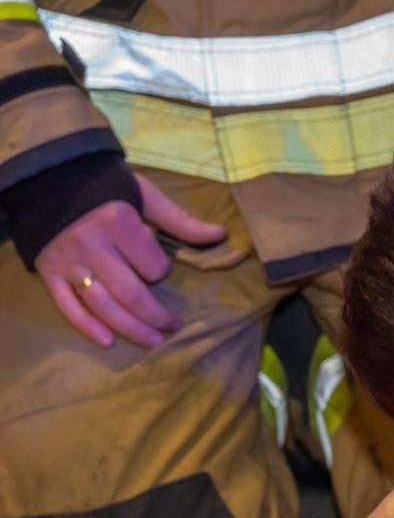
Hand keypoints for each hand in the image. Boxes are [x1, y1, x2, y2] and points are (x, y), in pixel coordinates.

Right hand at [35, 172, 226, 348]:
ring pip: (102, 305)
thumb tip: (220, 234)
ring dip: (130, 328)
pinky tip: (109, 341)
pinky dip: (87, 326)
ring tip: (153, 341)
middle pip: (129, 293)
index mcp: (118, 223)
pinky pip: (68, 306)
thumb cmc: (105, 186)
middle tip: (173, 327)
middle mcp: (92, 246)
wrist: (48, 176)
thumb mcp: (145, 195)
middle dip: (155, 316)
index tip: (161, 270)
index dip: (161, 272)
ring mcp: (68, 262)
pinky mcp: (47, 272)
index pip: (151, 264)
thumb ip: (180, 220)